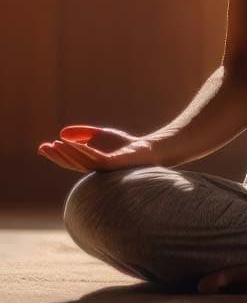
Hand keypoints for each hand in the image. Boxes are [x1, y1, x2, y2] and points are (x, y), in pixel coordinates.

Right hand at [37, 125, 160, 173]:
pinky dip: (82, 151)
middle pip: (72, 164)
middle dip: (57, 156)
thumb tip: (62, 133)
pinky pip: (94, 158)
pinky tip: (72, 144)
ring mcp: (104, 169)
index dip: (57, 155)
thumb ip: (84, 134)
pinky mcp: (113, 164)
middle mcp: (95, 169)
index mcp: (91, 164)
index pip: (70, 161)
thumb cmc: (126, 145)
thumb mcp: (101, 135)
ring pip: (81, 162)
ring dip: (66, 153)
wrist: (149, 149)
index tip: (42, 147)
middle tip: (43, 148)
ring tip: (55, 144)